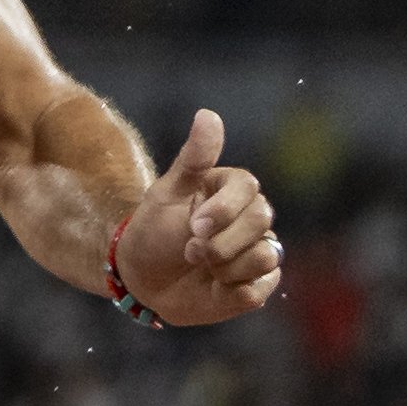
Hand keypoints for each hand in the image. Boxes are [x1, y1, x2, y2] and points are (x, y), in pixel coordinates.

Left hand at [121, 108, 281, 323]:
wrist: (141, 278)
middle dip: (219, 242)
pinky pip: (261, 288)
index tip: (194, 225)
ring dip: (224, 267)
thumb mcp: (167, 192)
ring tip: (200, 267)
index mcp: (233, 191)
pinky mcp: (258, 284)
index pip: (249, 189)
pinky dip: (231, 291)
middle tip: (189, 250)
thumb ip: (193, 158)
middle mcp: (253, 219)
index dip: (223, 210)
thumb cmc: (153, 230)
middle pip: (260, 222)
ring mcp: (259, 250)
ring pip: (265, 256)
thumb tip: (208, 114)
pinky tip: (213, 286)